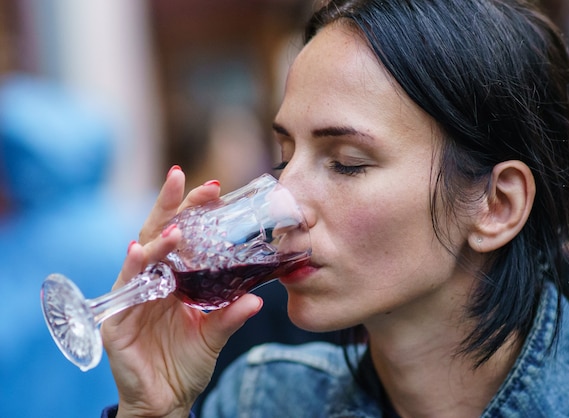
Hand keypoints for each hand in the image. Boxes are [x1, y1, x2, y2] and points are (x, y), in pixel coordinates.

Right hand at [101, 167, 262, 417]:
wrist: (167, 400)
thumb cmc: (186, 362)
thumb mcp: (214, 335)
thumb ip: (231, 315)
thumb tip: (259, 299)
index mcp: (174, 279)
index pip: (182, 236)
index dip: (193, 210)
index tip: (214, 187)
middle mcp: (152, 281)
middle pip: (158, 235)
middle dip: (169, 206)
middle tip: (181, 179)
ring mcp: (132, 296)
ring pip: (140, 257)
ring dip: (156, 241)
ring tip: (176, 230)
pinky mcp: (118, 319)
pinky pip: (124, 290)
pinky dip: (132, 269)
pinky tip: (138, 253)